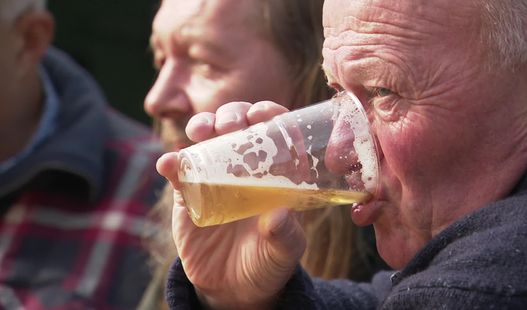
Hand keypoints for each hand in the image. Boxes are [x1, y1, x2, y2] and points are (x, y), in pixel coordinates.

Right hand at [157, 101, 306, 308]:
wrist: (232, 289)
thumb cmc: (266, 264)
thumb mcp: (284, 253)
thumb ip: (286, 237)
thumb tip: (279, 215)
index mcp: (275, 174)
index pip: (276, 133)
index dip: (270, 115)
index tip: (264, 114)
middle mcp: (245, 169)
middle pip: (238, 127)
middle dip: (234, 115)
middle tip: (231, 125)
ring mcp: (214, 178)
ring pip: (206, 139)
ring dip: (202, 125)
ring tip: (201, 132)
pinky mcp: (187, 194)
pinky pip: (178, 173)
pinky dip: (171, 163)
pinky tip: (168, 163)